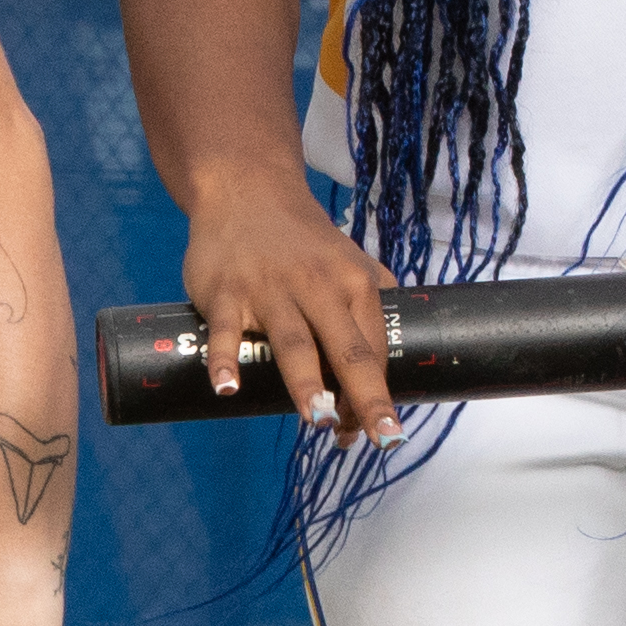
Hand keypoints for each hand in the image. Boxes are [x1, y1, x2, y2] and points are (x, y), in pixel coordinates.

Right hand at [173, 175, 402, 443]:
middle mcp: (317, 287)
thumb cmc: (301, 235)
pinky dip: (225, 359)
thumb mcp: (349, 256)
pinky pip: (227, 331)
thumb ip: (376, 291)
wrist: (246, 188)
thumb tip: (400, 338)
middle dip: (364, 396)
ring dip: (306, 383)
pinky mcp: (226, 292)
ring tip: (319, 420)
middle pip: (346, 349)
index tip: (382, 434)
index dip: (378, 394)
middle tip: (380, 438)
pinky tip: (228, 389)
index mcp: (353, 283)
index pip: (373, 348)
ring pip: (293, 342)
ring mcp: (269, 290)